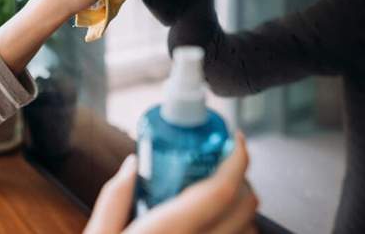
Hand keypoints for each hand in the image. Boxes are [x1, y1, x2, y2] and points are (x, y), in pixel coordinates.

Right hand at [84, 132, 257, 233]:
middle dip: (241, 178)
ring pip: (250, 233)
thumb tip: (132, 164)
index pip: (221, 191)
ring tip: (217, 201)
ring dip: (242, 210)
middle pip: (246, 208)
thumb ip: (113, 200)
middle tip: (221, 166)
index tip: (235, 140)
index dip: (237, 158)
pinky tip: (215, 230)